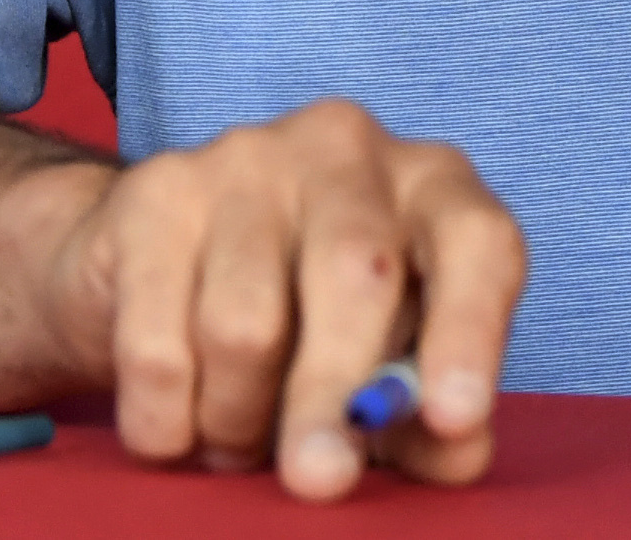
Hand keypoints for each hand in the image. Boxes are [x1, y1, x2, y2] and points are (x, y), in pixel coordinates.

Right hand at [31, 98, 525, 499]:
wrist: (153, 267)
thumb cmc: (304, 321)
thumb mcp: (381, 365)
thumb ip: (425, 415)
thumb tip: (460, 450)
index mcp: (430, 185)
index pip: (477, 239)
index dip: (470, 330)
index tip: (455, 417)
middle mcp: (345, 150)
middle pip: (354, 275)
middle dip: (333, 397)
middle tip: (318, 479)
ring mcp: (245, 158)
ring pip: (245, 324)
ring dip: (237, 419)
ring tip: (237, 437)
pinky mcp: (154, 192)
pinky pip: (157, 343)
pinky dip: (167, 418)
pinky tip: (176, 423)